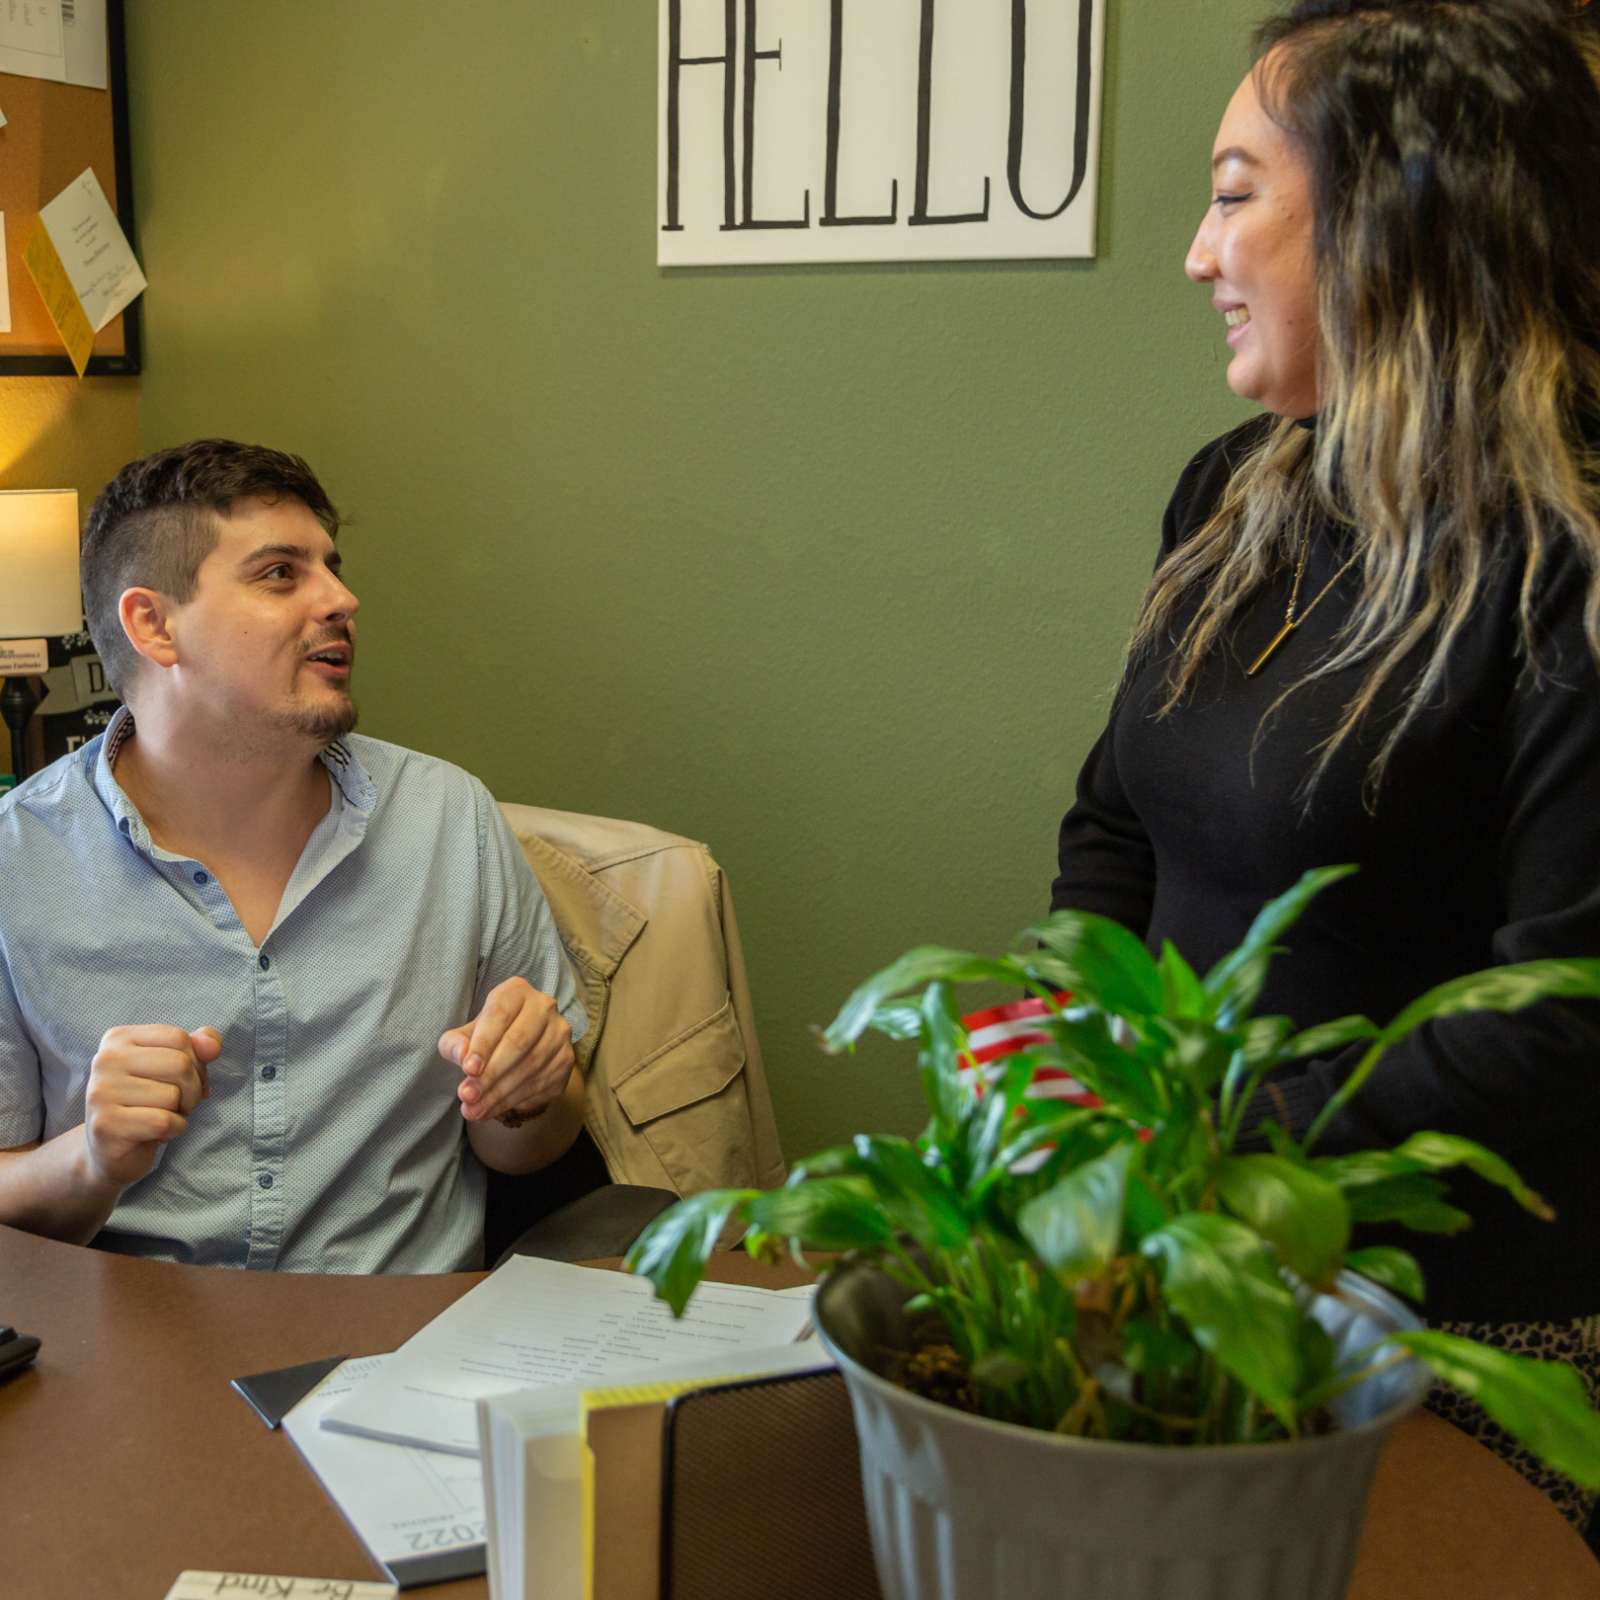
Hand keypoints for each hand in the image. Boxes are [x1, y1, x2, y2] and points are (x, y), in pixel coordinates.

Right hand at [84, 1025, 221, 1188]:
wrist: (111, 1150)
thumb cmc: (148, 1102)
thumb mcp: (175, 1068)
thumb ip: (198, 1047)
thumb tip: (212, 1046)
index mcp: (118, 1039)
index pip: (179, 1038)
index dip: (196, 1062)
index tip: (184, 1080)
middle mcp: (104, 1060)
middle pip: (180, 1064)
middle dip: (193, 1089)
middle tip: (178, 1103)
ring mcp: (101, 1092)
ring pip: (173, 1095)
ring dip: (181, 1112)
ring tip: (161, 1116)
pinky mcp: (106, 1125)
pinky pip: (164, 1122)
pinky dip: (174, 1129)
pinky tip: (157, 1133)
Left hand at [439, 978, 573, 1124]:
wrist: (520, 1050)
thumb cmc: (487, 1037)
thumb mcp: (464, 1036)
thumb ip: (455, 1044)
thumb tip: (462, 1055)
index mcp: (516, 992)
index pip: (500, 1014)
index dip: (483, 1043)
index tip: (468, 1069)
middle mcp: (544, 1007)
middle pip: (518, 1041)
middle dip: (490, 1073)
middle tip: (468, 1096)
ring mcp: (559, 1033)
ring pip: (531, 1065)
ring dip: (500, 1093)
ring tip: (474, 1110)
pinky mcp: (566, 1058)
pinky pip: (542, 1082)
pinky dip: (515, 1100)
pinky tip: (493, 1110)